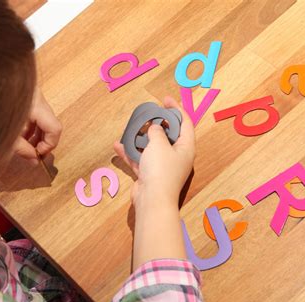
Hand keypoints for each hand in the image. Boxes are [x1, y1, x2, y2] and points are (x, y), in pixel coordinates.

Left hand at [14, 88, 61, 164]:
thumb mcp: (6, 134)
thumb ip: (22, 149)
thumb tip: (34, 160)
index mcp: (35, 106)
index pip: (55, 129)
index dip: (49, 145)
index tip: (37, 154)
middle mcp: (38, 99)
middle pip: (51, 125)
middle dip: (44, 142)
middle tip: (33, 154)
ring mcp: (34, 98)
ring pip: (45, 121)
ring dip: (38, 136)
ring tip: (25, 146)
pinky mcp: (28, 99)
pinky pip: (38, 116)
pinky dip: (33, 128)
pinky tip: (21, 137)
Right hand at [114, 96, 194, 210]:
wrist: (152, 200)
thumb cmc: (160, 170)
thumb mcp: (158, 144)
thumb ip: (156, 131)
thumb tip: (154, 128)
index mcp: (186, 147)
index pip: (185, 123)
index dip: (176, 109)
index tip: (165, 99)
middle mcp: (177, 156)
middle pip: (168, 134)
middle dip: (157, 123)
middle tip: (147, 113)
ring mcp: (163, 166)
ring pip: (152, 147)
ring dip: (141, 138)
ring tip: (131, 128)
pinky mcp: (150, 174)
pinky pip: (140, 159)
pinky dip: (131, 153)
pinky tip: (118, 145)